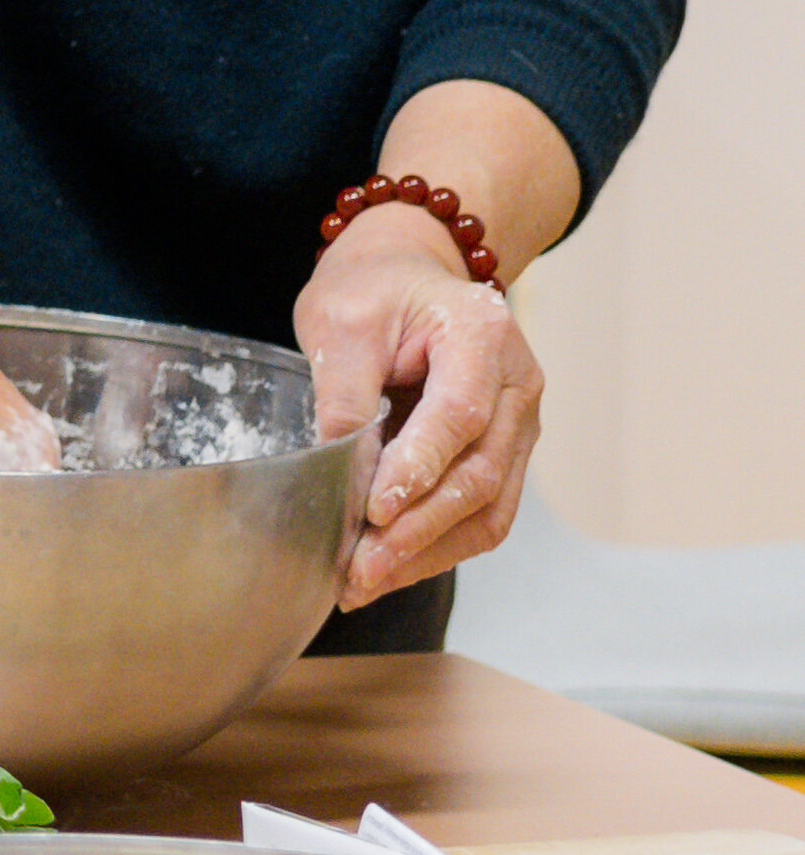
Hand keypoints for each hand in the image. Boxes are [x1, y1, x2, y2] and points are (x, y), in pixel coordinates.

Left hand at [301, 207, 541, 607]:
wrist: (409, 271)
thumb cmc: (374, 290)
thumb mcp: (341, 320)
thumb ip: (345, 391)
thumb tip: (335, 466)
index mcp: (483, 337)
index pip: (461, 415)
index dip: (420, 468)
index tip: (373, 510)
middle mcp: (517, 386)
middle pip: (480, 473)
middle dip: (418, 530)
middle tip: (359, 569)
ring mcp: (519, 424)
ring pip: (489, 506)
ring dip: (427, 551)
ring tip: (365, 583)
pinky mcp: (503, 452)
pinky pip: (482, 511)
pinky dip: (437, 545)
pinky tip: (389, 568)